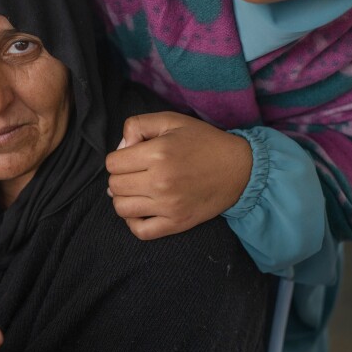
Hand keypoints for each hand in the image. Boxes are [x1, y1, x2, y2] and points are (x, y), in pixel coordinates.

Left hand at [105, 112, 251, 239]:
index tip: (132, 157)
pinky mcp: (177, 223)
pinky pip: (140, 231)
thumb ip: (138, 125)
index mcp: (157, 154)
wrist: (239, 168)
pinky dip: (133, 222)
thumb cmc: (202, 142)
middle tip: (136, 172)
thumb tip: (120, 148)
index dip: (119, 158)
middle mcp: (161, 182)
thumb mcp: (170, 120)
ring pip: (122, 208)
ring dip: (124, 198)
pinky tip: (141, 210)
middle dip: (120, 177)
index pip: (112, 164)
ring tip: (137, 190)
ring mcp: (168, 206)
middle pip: (114, 186)